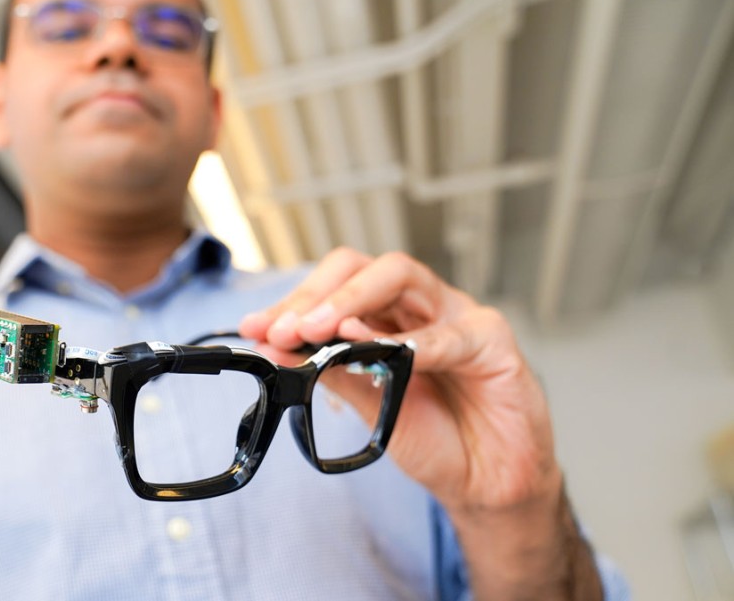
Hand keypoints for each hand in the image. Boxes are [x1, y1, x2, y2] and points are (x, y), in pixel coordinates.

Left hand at [238, 249, 560, 514]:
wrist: (483, 482)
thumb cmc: (432, 436)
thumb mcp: (368, 404)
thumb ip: (327, 372)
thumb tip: (273, 347)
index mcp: (384, 316)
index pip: (334, 286)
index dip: (293, 302)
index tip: (257, 327)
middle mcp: (417, 306)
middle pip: (364, 268)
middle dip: (318, 294)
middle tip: (285, 328)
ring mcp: (455, 315)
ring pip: (403, 277)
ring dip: (353, 300)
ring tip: (321, 330)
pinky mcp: (493, 339)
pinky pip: (453, 332)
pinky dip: (419, 342)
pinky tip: (393, 354)